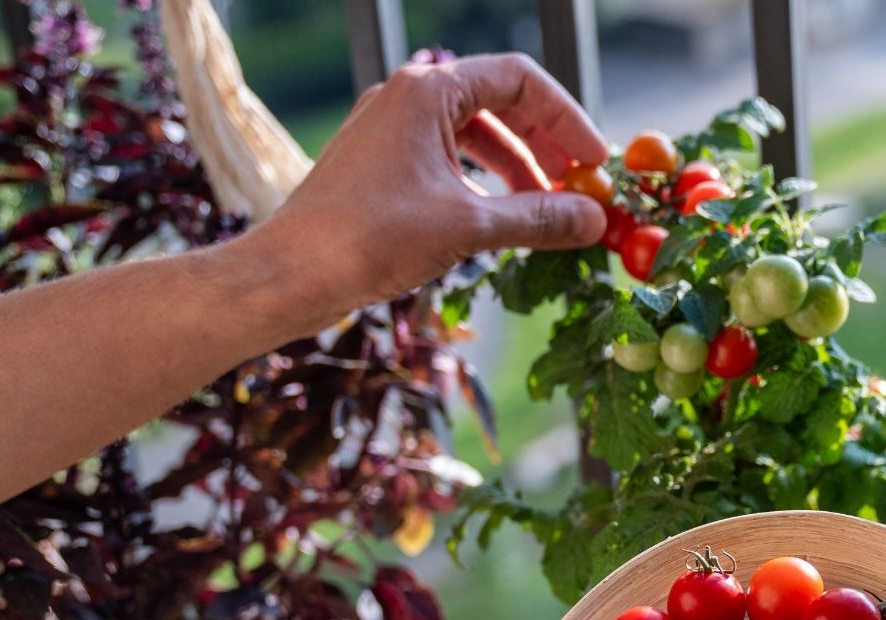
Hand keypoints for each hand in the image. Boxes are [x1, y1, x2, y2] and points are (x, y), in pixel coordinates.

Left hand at [249, 53, 608, 322]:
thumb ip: (538, 217)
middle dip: (546, 146)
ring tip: (549, 210)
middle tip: (581, 187)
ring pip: (475, 135)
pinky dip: (484, 184)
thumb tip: (594, 220)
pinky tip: (504, 219)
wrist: (290, 274)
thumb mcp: (468, 226)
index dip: (566, 118)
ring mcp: (391, 131)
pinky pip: (449, 160)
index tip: (596, 161)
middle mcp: (407, 99)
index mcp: (427, 91)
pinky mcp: (382, 165)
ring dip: (519, 169)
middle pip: (499, 104)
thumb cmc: (368, 238)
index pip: (519, 80)